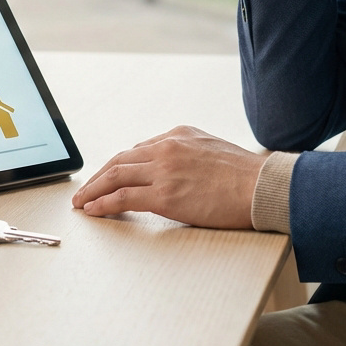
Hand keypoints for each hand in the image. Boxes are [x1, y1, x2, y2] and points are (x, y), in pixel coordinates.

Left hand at [70, 126, 264, 228]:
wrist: (263, 186)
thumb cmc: (247, 176)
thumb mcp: (214, 150)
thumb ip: (190, 155)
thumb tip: (177, 171)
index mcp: (178, 135)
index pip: (138, 150)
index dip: (118, 166)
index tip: (108, 177)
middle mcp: (166, 147)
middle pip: (120, 161)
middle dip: (98, 177)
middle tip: (85, 190)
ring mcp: (163, 170)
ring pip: (115, 177)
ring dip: (93, 191)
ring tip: (82, 203)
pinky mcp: (164, 195)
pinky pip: (122, 198)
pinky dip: (102, 204)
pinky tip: (93, 210)